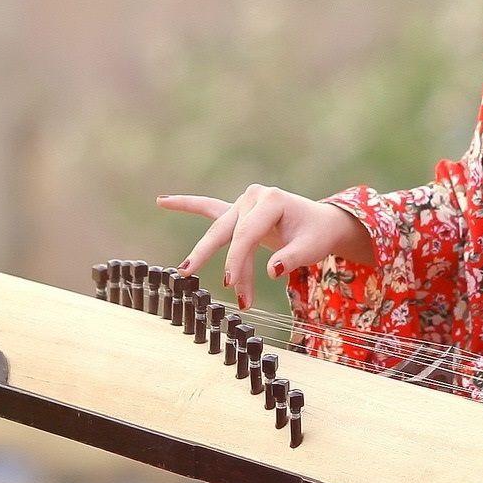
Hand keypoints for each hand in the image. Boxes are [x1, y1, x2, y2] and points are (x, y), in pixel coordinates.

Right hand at [158, 184, 375, 308]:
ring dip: (208, 256)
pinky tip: (162, 201)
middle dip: (210, 255)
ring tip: (185, 273)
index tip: (230, 286)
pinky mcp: (237, 212)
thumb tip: (271, 271)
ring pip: (221, 232)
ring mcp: (243, 203)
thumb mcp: (311, 248)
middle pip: (226, 230)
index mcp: (272, 200)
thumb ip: (291, 258)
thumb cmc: (316, 235)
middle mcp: (253, 197)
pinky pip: (208, 208)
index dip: (237, 261)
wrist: (321, 223)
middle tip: (189, 274)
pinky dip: (187, 205)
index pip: (247, 234)